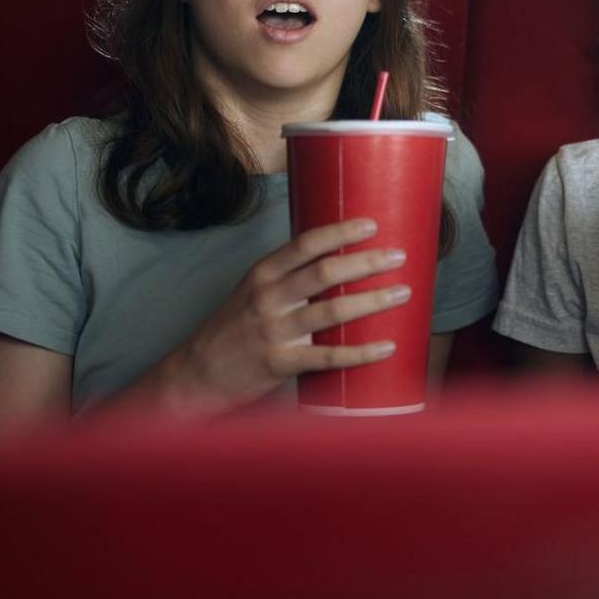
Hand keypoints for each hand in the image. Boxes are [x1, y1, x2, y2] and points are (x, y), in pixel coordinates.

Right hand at [158, 218, 410, 413]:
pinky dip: (361, 353)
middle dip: (367, 262)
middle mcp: (268, 297)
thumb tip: (340, 258)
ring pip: (332, 311)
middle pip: (325, 272)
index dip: (340, 232)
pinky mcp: (279, 363)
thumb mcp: (253, 291)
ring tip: (402, 293)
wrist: (196, 374)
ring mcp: (273, 330)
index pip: (305, 244)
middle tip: (399, 256)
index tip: (372, 225)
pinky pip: (328, 357)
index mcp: (262, 273)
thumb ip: (289, 276)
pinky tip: (386, 347)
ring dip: (373, 301)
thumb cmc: (234, 328)